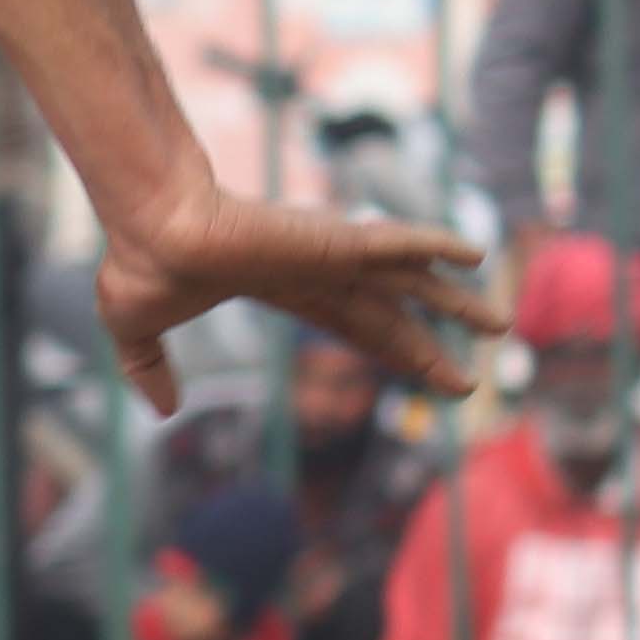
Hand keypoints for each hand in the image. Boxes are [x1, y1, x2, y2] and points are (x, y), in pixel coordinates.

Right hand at [95, 183, 495, 411]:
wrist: (150, 227)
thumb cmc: (143, 264)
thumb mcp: (138, 332)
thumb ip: (150, 370)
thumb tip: (162, 411)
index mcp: (281, 286)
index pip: (351, 322)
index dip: (389, 348)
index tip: (421, 370)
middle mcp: (315, 269)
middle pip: (388, 312)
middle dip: (428, 344)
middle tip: (467, 377)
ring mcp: (329, 252)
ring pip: (407, 280)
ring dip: (456, 301)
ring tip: (502, 324)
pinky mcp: (334, 238)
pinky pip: (398, 242)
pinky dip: (437, 244)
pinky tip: (475, 253)